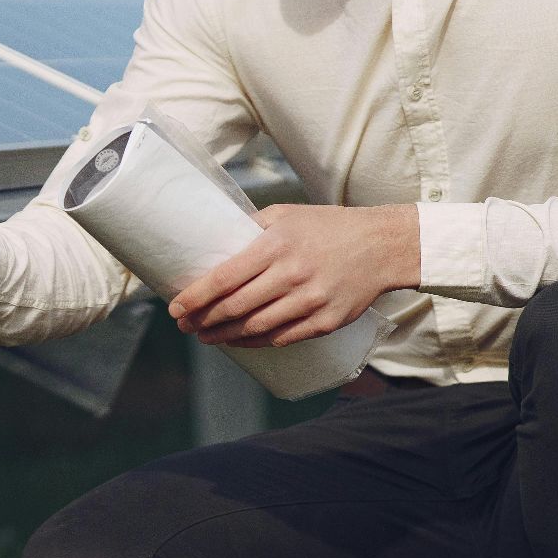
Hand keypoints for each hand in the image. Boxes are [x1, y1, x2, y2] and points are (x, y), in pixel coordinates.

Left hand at [169, 203, 419, 347]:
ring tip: (204, 336)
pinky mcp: (327, 321)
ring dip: (224, 336)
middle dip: (203, 320)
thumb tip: (211, 240)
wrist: (382, 245)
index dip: (196, 296)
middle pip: (236, 307)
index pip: (225, 278)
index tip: (175, 307)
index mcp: (276, 246)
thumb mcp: (284, 214)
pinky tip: (238, 341)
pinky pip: (283, 338)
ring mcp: (311, 301)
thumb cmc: (326, 226)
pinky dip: (255, 342)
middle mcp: (292, 275)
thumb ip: (248, 227)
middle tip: (184, 324)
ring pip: (257, 328)